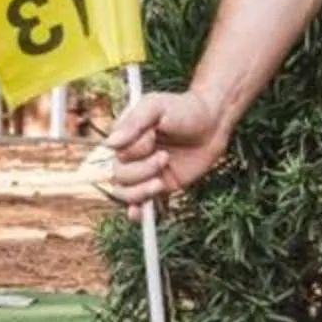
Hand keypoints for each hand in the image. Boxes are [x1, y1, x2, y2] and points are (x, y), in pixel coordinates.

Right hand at [104, 89, 233, 211]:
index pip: (116, 153)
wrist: (212, 123)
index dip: (133, 151)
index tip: (153, 137)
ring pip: (126, 193)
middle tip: (165, 157)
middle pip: (118, 176)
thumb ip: (134, 122)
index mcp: (124, 136)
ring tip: (161, 180)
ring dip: (141, 191)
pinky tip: (138, 215)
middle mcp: (130, 156)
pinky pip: (141, 204)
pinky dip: (138, 213)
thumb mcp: (156, 106)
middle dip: (141, 170)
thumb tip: (109, 144)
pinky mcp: (159, 186)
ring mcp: (144, 173)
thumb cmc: (183, 108)